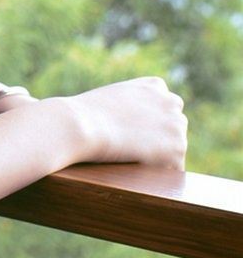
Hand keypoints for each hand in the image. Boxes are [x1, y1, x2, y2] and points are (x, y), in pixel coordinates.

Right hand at [67, 75, 186, 168]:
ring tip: (132, 158)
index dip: (150, 124)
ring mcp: (176, 125)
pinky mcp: (177, 148)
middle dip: (160, 139)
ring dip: (160, 156)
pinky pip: (175, 168)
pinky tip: (138, 168)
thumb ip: (134, 105)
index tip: (132, 133)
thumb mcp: (114, 98)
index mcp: (155, 85)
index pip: (165, 108)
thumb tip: (140, 125)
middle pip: (175, 127)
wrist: (80, 125)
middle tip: (133, 148)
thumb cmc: (86, 114)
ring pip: (176, 147)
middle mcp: (171, 102)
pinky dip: (160, 172)